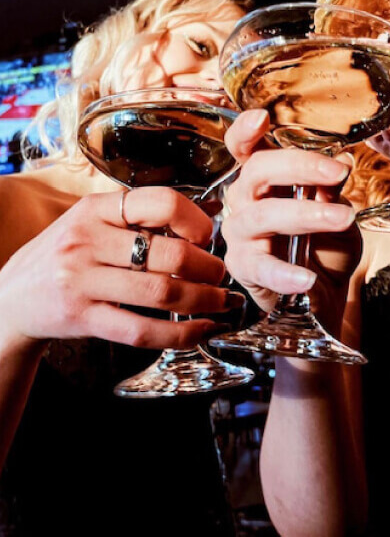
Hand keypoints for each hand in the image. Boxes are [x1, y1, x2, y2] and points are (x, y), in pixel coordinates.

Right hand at [0, 187, 236, 352]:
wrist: (12, 295)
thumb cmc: (67, 253)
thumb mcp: (93, 221)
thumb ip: (139, 217)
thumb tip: (208, 214)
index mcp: (96, 209)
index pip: (160, 202)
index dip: (195, 219)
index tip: (207, 235)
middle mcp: (87, 241)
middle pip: (169, 254)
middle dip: (208, 267)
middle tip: (220, 273)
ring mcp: (82, 282)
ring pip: (161, 293)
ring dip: (203, 300)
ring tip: (221, 300)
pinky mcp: (83, 318)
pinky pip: (141, 331)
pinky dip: (180, 334)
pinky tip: (201, 330)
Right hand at [223, 111, 361, 333]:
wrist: (321, 295)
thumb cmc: (323, 246)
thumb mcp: (335, 212)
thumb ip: (331, 190)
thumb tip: (341, 162)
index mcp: (264, 178)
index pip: (246, 148)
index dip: (246, 131)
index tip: (262, 117)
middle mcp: (245, 199)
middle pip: (257, 171)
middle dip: (299, 166)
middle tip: (336, 173)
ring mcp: (240, 233)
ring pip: (263, 215)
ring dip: (306, 214)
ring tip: (342, 219)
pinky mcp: (244, 268)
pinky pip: (261, 267)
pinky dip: (286, 272)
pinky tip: (308, 278)